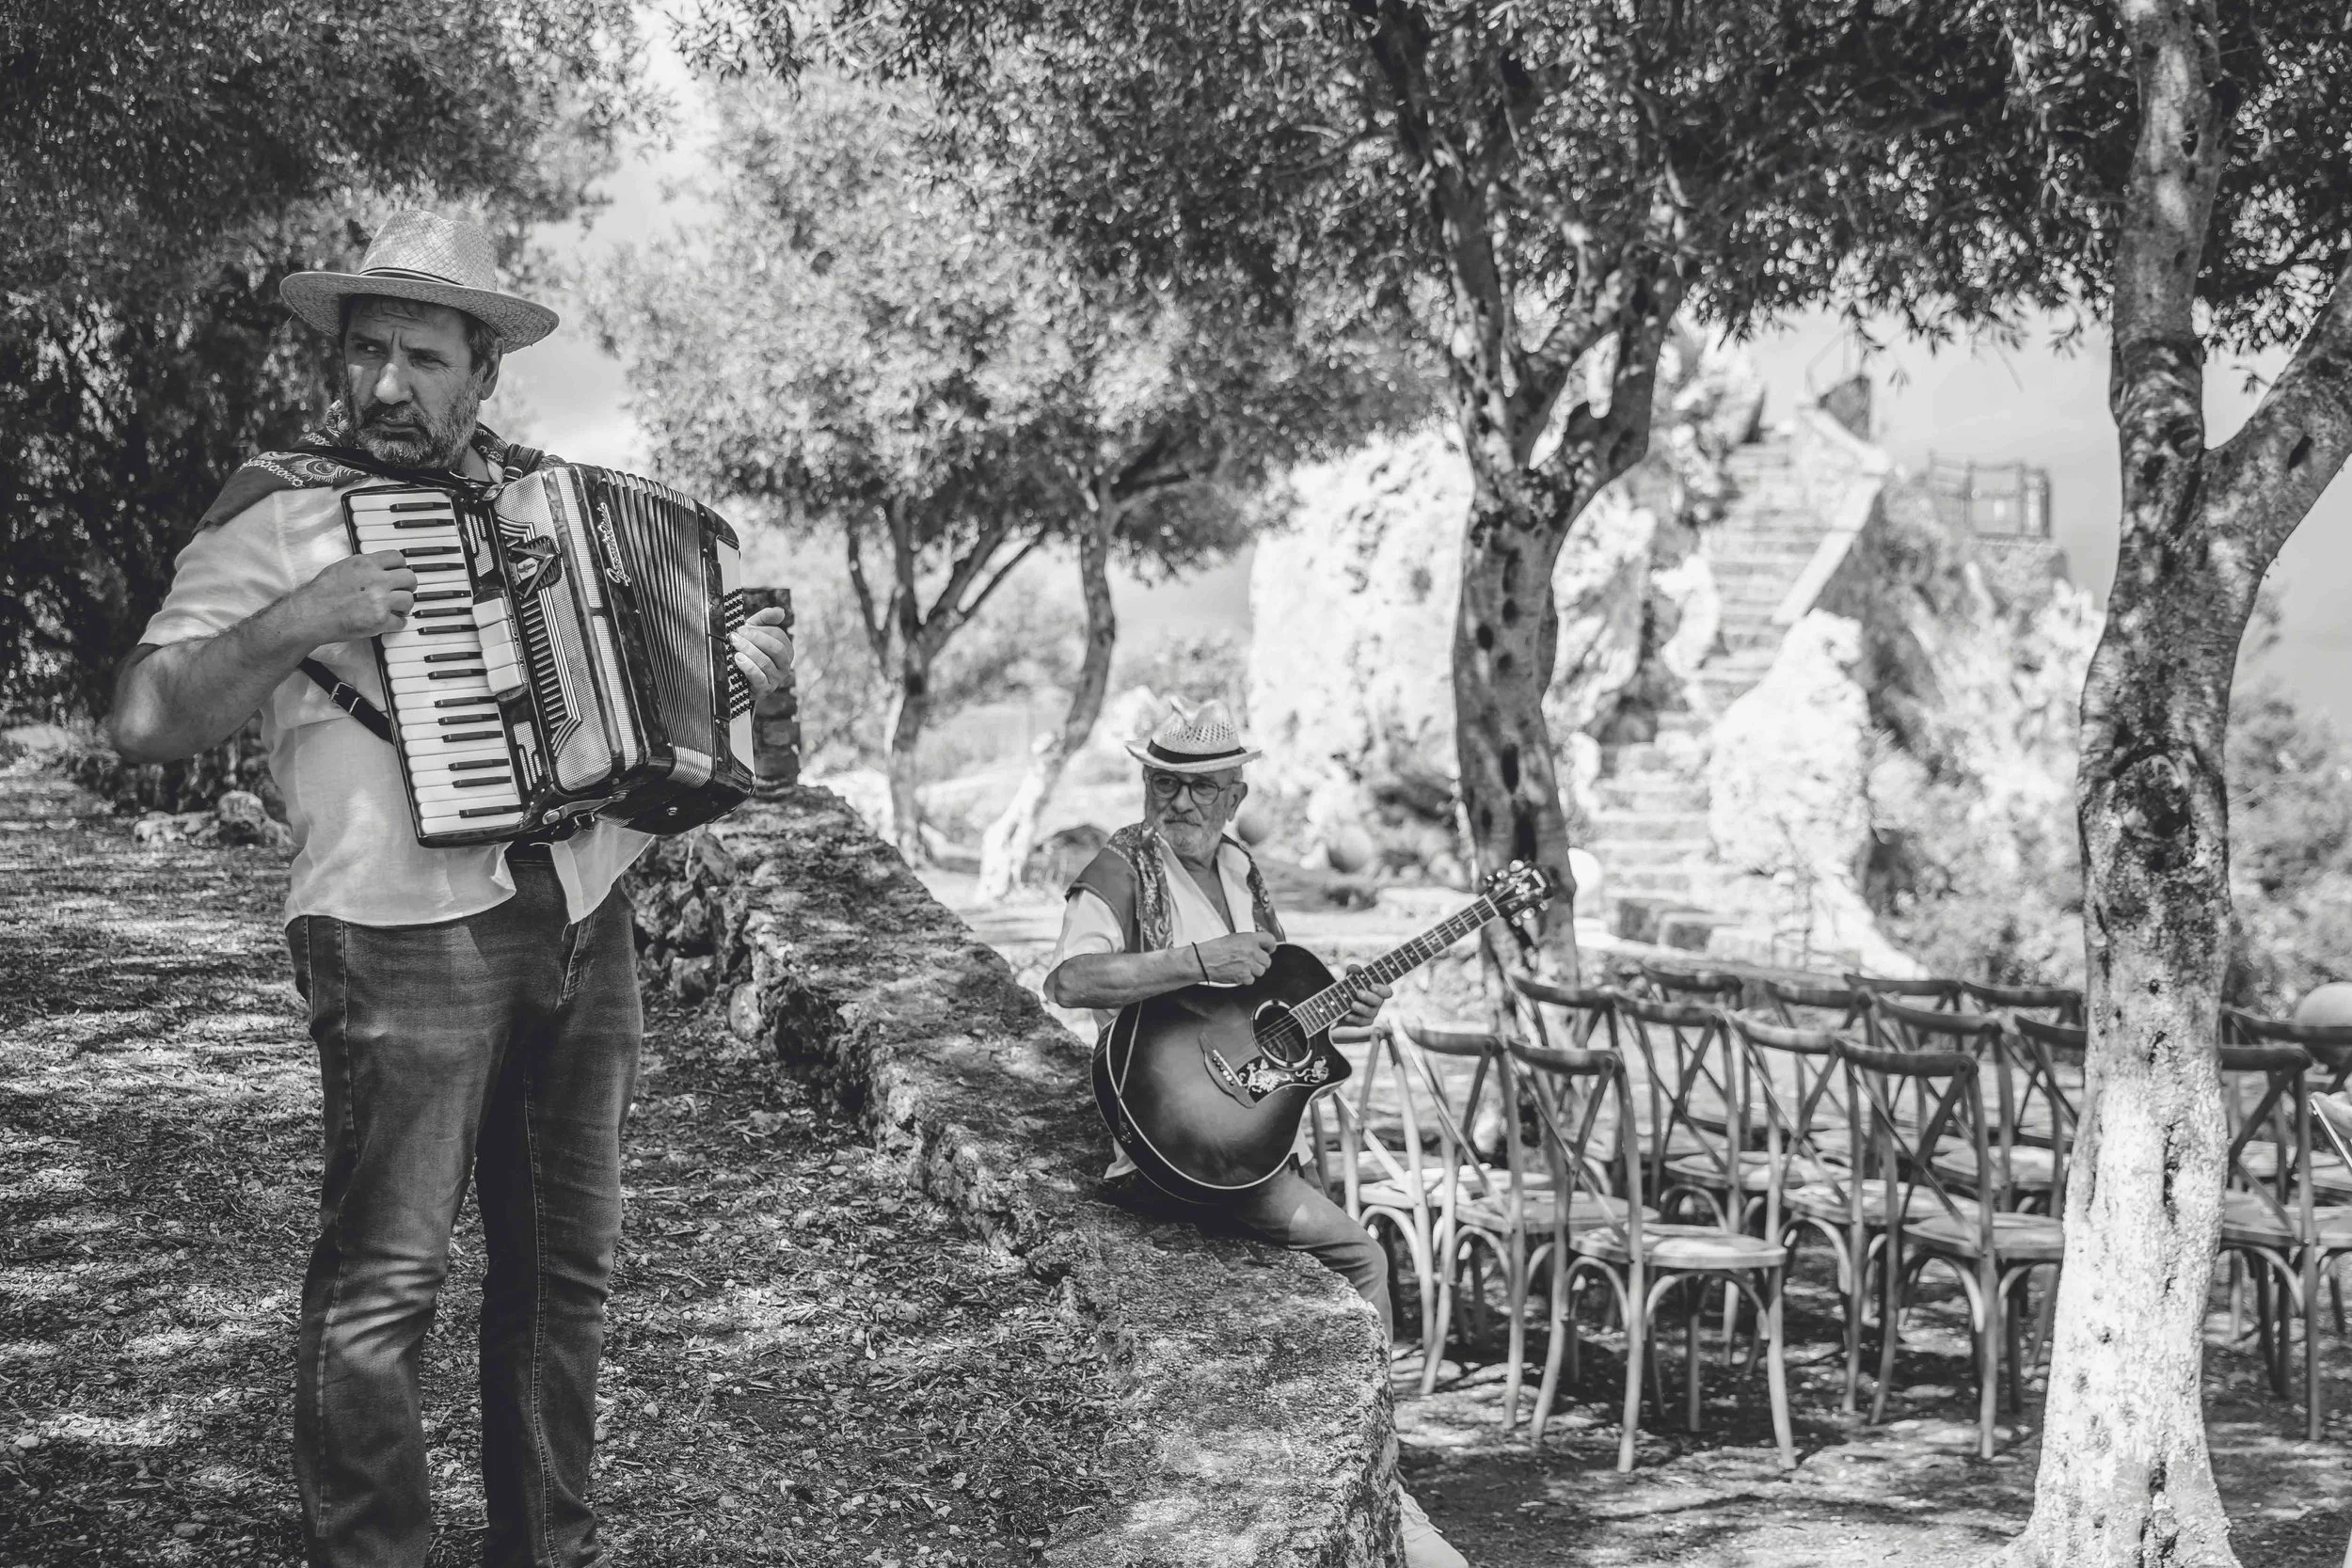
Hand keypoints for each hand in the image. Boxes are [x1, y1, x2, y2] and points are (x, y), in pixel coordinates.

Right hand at [291, 551, 418, 644]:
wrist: (310, 614)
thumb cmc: (320, 593)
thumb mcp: (342, 567)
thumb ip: (364, 566)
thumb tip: (379, 566)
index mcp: (365, 564)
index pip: (398, 557)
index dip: (401, 566)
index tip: (400, 572)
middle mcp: (375, 580)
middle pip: (409, 578)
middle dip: (408, 586)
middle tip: (404, 591)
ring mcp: (379, 600)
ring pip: (409, 600)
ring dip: (404, 605)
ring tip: (396, 608)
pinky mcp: (379, 620)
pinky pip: (401, 621)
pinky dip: (398, 623)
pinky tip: (391, 621)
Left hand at [731, 607, 792, 698]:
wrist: (739, 678)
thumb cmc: (748, 651)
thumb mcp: (755, 633)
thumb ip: (765, 619)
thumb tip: (781, 612)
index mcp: (786, 650)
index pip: (778, 636)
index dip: (760, 631)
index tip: (741, 628)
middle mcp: (785, 665)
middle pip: (776, 649)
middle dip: (755, 639)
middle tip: (736, 635)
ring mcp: (776, 679)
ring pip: (766, 663)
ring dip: (749, 651)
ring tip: (735, 645)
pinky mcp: (764, 689)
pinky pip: (759, 678)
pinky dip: (748, 667)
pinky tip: (738, 659)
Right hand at [1193, 931, 1277, 984]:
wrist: (1204, 960)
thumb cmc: (1215, 949)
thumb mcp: (1234, 937)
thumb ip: (1248, 941)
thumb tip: (1257, 945)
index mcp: (1249, 939)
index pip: (1271, 940)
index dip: (1271, 946)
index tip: (1269, 949)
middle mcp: (1251, 951)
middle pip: (1267, 960)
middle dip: (1261, 962)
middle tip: (1252, 961)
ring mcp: (1249, 964)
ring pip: (1261, 971)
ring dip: (1254, 971)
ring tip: (1243, 967)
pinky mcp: (1244, 976)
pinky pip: (1252, 979)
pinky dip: (1246, 978)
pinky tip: (1238, 973)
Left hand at [1329, 965, 1391, 1043]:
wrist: (1337, 1007)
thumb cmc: (1348, 990)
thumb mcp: (1348, 980)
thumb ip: (1352, 973)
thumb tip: (1355, 968)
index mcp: (1377, 991)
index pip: (1387, 991)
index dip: (1382, 989)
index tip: (1372, 986)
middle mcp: (1376, 1003)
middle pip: (1379, 1001)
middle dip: (1369, 997)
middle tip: (1358, 992)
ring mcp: (1371, 1014)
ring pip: (1371, 1013)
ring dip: (1361, 1008)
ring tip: (1352, 1004)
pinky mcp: (1363, 1023)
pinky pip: (1362, 1022)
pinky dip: (1354, 1018)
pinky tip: (1347, 1016)